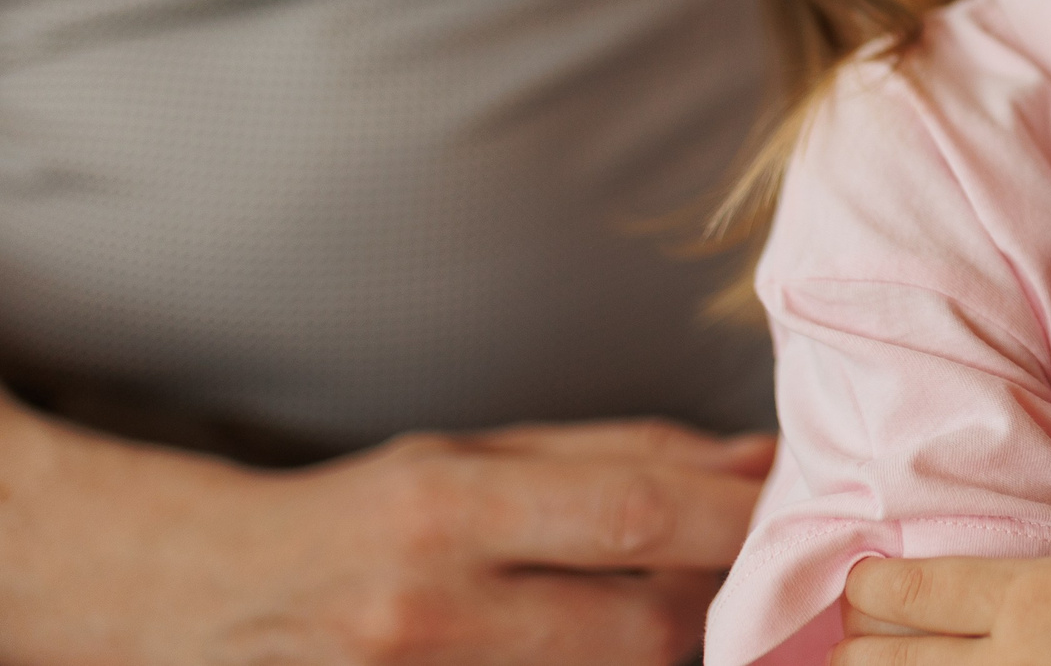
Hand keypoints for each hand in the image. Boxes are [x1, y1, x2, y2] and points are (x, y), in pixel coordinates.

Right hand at [0, 401, 772, 665]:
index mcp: (448, 511)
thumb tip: (756, 459)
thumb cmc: (355, 515)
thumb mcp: (471, 455)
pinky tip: (629, 648)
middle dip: (725, 601)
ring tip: (706, 616)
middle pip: (642, 625)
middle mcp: (431, 611)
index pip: (635, 516)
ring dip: (675, 648)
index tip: (804, 506)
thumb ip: (617, 456)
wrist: (195, 600)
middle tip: (772, 576)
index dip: (737, 518)